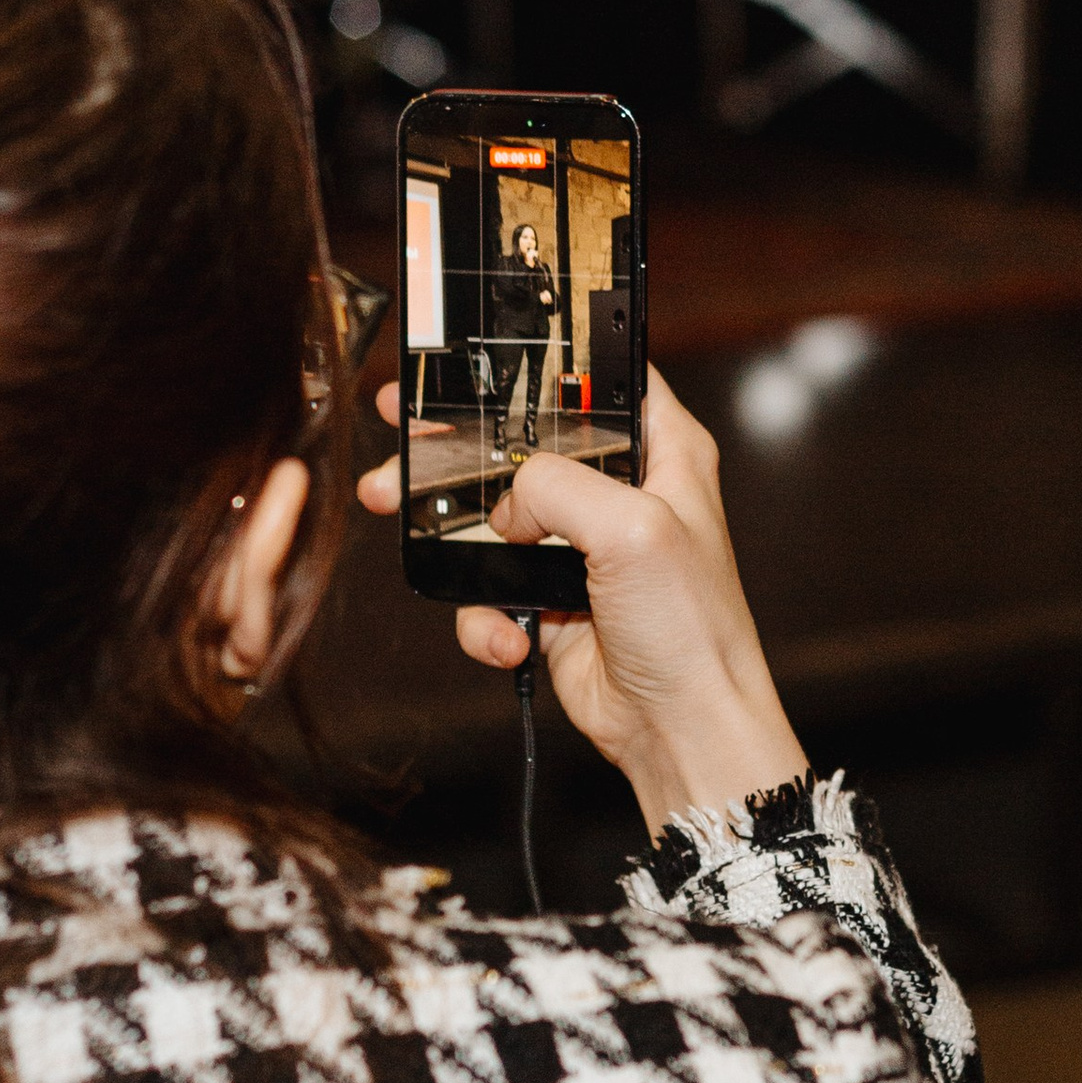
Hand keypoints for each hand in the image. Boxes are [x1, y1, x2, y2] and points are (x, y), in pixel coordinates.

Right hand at [356, 367, 807, 837]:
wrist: (682, 730)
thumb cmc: (691, 629)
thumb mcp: (634, 529)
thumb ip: (557, 485)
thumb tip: (506, 501)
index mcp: (661, 451)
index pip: (597, 376)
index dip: (538, 359)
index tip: (474, 352)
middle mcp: (619, 492)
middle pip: (520, 440)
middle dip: (455, 437)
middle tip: (401, 420)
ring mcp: (579, 548)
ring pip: (488, 514)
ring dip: (441, 525)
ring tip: (390, 509)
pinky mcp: (547, 601)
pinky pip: (485, 587)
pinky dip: (482, 615)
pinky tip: (508, 640)